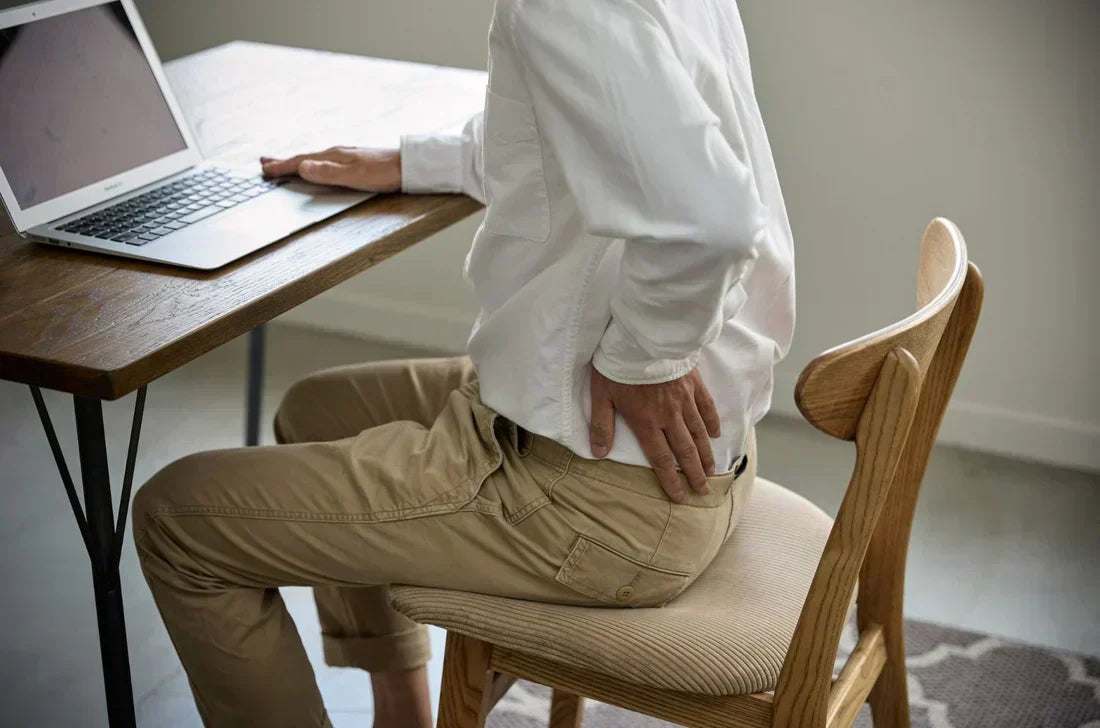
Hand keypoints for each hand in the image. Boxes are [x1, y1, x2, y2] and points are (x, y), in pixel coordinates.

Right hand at [260, 146, 401, 192]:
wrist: (408, 166)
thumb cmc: (383, 172)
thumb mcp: (353, 175)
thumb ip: (328, 172)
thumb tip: (302, 168)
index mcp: (333, 157)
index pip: (301, 162)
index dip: (282, 167)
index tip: (265, 170)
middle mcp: (337, 154)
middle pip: (305, 158)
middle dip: (284, 161)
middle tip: (265, 162)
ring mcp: (346, 157)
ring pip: (314, 159)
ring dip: (297, 162)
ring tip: (284, 163)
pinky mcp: (354, 162)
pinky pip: (325, 162)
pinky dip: (313, 164)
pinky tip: (317, 166)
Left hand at [590, 366, 720, 502]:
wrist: (643, 336)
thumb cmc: (618, 364)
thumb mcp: (601, 394)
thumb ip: (602, 425)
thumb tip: (599, 452)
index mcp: (646, 421)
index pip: (660, 457)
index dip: (670, 479)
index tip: (679, 496)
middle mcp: (669, 415)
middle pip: (685, 450)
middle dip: (694, 474)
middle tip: (703, 491)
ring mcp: (684, 399)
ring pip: (699, 433)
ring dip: (706, 454)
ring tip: (712, 470)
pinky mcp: (694, 383)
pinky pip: (707, 407)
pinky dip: (712, 422)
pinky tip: (716, 434)